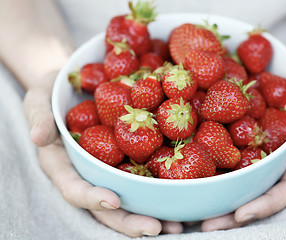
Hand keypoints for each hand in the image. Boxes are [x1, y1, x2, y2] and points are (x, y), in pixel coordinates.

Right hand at [23, 73, 182, 236]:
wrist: (79, 83)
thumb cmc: (54, 92)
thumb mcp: (39, 97)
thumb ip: (38, 115)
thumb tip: (38, 137)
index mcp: (65, 166)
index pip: (75, 189)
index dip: (92, 198)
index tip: (113, 201)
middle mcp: (91, 174)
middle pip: (110, 206)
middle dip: (131, 220)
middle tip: (157, 228)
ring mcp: (113, 167)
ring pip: (133, 196)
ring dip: (155, 211)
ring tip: (178, 222)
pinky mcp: (132, 155)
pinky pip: (148, 172)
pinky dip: (166, 184)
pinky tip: (188, 189)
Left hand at [201, 45, 285, 230]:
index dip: (265, 204)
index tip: (240, 215)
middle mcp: (275, 155)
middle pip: (255, 189)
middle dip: (231, 211)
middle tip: (205, 226)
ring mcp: (256, 144)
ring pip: (235, 174)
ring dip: (213, 193)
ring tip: (187, 211)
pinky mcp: (239, 128)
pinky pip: (221, 146)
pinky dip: (203, 158)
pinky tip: (180, 167)